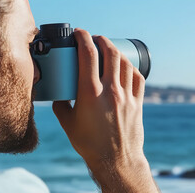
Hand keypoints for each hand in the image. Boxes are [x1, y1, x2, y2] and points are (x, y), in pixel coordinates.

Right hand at [52, 28, 158, 191]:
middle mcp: (110, 91)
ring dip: (116, 51)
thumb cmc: (89, 144)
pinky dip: (130, 67)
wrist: (116, 161)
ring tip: (108, 49)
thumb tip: (57, 95)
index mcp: (90, 93)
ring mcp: (126, 96)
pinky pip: (137, 77)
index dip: (83, 38)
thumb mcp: (68, 124)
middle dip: (101, 39)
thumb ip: (60, 106)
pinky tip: (125, 67)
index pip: (87, 54)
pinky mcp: (137, 103)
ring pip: (125, 63)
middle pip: (109, 53)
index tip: (79, 33)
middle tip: (94, 38)